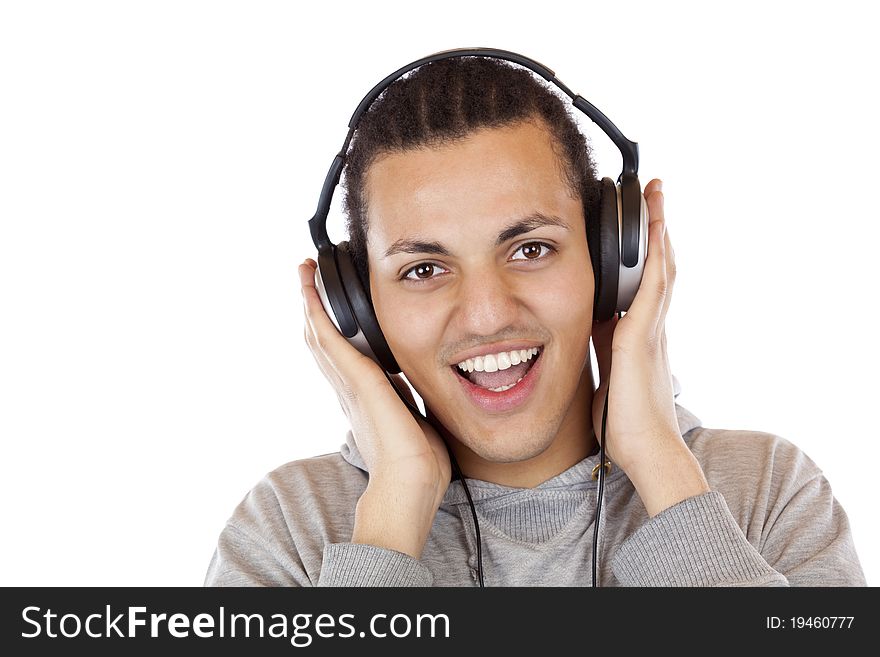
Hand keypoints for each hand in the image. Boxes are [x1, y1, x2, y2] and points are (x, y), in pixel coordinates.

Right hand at [299, 258, 450, 555]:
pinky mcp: (358, 382)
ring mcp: (350, 386)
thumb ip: (410, 403)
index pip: (341, 356)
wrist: (410, 487)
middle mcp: (349, 390)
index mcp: (364, 399)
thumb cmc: (418, 466)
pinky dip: (319, 315)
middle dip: (313, 308)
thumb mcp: (416, 422)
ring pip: (321, 336)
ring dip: (310, 303)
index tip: (326, 306)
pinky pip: (331, 342)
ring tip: (304, 274)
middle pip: (322, 341)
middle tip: (306, 276)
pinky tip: (311, 292)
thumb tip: (418, 392)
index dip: (330, 329)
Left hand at [590, 180, 708, 515]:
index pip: (642, 283)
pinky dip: (656, 254)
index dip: (643, 252)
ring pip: (661, 267)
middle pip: (658, 265)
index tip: (638, 226)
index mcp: (637, 336)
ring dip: (658, 228)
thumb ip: (602, 351)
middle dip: (654, 229)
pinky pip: (656, 285)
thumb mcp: (606, 376)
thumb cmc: (626, 422)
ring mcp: (651, 329)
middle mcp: (651, 326)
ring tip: (656, 194)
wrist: (646, 450)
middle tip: (653, 193)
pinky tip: (655, 227)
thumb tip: (588, 336)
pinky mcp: (644, 336)